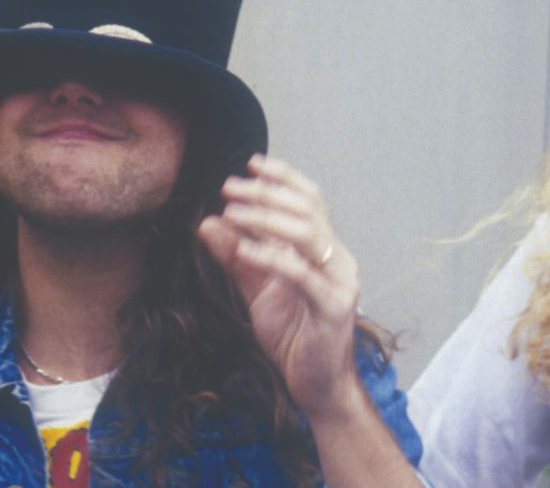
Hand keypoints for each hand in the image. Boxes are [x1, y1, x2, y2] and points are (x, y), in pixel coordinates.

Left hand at [197, 154, 360, 413]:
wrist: (319, 386)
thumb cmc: (294, 337)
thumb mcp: (258, 291)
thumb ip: (238, 257)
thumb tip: (209, 222)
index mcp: (326, 251)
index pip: (311, 201)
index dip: (284, 178)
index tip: (252, 162)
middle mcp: (339, 260)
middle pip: (309, 210)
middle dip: (267, 193)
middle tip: (229, 187)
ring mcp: (340, 282)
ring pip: (308, 234)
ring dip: (267, 218)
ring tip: (232, 211)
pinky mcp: (334, 307)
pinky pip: (301, 274)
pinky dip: (270, 256)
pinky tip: (244, 248)